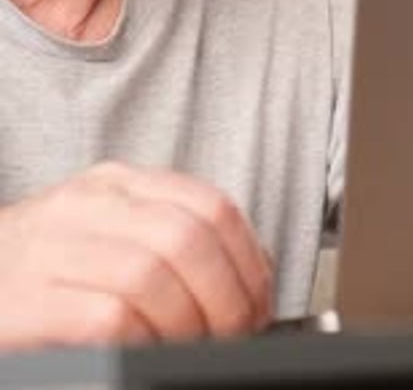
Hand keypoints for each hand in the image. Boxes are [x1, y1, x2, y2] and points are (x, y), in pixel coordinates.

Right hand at [0, 162, 271, 349]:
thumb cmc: (47, 266)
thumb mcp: (110, 230)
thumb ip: (169, 236)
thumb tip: (246, 273)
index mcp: (118, 184)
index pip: (210, 205)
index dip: (250, 261)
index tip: (257, 302)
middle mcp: (88, 205)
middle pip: (188, 239)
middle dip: (227, 299)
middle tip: (232, 335)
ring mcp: (54, 249)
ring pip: (152, 275)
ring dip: (187, 326)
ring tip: (187, 348)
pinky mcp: (29, 301)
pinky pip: (108, 318)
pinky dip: (141, 344)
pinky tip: (141, 354)